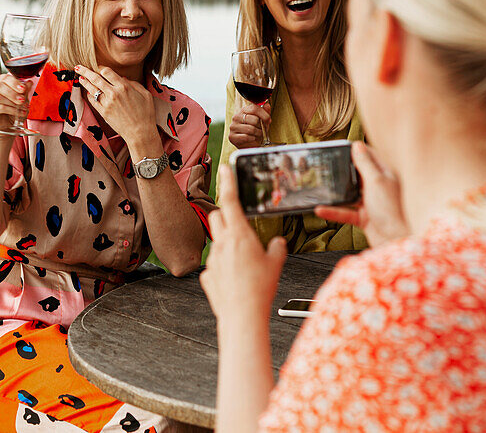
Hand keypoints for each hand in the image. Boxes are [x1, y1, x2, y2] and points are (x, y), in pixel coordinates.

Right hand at [0, 73, 31, 135]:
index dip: (14, 82)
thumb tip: (29, 83)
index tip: (23, 89)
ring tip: (22, 107)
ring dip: (13, 102)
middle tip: (22, 99)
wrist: (3, 123)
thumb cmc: (10, 108)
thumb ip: (23, 90)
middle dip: (12, 93)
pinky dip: (11, 110)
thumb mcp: (19, 98)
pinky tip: (19, 113)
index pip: (4, 78)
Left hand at [75, 66, 157, 151]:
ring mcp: (107, 103)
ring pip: (92, 89)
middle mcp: (113, 93)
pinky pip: (92, 101)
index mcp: (124, 87)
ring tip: (79, 77)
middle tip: (78, 67)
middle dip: (85, 71)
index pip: (107, 71)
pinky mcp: (103, 112)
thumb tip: (123, 78)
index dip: (100, 68)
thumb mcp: (145, 94)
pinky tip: (87, 91)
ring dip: (84, 82)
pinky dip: (89, 95)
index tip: (98, 67)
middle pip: (95, 78)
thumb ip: (134, 84)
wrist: (140, 133)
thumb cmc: (146, 114)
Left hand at [201, 166, 286, 329]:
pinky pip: (214, 264)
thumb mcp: (276, 264)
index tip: (226, 168)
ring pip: (216, 240)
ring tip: (242, 256)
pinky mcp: (207, 276)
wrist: (241, 316)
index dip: (228, 181)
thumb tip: (278, 244)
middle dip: (226, 213)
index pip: (230, 199)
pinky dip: (224, 265)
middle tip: (238, 219)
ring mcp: (213, 260)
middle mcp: (222, 243)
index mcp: (239, 234)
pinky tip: (236, 277)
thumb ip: (277, 248)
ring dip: (226, 241)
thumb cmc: (259, 289)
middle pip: (218, 216)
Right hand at [228, 100, 271, 148]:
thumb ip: (265, 112)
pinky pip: (246, 137)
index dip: (264, 115)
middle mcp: (236, 117)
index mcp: (244, 111)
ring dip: (258, 134)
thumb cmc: (255, 131)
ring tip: (258, 135)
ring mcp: (233, 127)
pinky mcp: (232, 136)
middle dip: (261, 127)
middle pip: (254, 120)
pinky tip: (252, 139)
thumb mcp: (262, 121)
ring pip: (251, 129)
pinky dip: (252, 139)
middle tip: (262, 130)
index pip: (255, 108)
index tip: (269, 120)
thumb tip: (267, 105)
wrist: (249, 145)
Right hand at [314, 142, 409, 246]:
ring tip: (320, 185)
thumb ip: (365, 164)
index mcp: (386, 175)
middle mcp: (379, 187)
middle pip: (358, 174)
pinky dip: (333, 211)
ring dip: (336, 192)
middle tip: (326, 163)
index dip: (357, 150)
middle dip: (343, 170)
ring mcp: (371, 203)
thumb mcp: (376, 182)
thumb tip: (357, 145)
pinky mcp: (364, 218)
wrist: (397, 241)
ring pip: (350, 194)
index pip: (371, 156)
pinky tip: (320, 209)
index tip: (341, 146)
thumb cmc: (392, 210)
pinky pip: (346, 212)